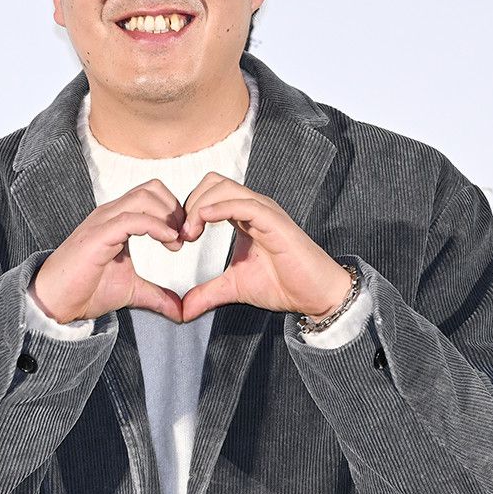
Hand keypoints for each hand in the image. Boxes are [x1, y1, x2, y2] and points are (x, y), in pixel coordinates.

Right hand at [31, 179, 186, 324]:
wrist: (55, 302)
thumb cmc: (86, 291)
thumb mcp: (131, 291)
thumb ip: (157, 295)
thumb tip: (180, 311)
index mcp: (117, 219)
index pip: (152, 194)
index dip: (174, 210)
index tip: (184, 237)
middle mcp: (110, 214)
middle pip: (151, 188)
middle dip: (175, 209)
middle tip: (184, 237)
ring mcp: (103, 221)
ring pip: (143, 197)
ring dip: (168, 216)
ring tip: (176, 241)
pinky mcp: (98, 235)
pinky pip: (132, 218)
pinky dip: (155, 226)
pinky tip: (168, 241)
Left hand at [178, 172, 352, 322]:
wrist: (315, 295)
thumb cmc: (282, 284)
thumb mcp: (233, 288)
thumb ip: (207, 294)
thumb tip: (182, 311)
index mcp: (243, 217)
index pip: (209, 193)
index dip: (188, 209)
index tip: (177, 238)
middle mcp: (253, 208)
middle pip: (213, 182)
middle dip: (190, 202)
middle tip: (181, 235)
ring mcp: (265, 211)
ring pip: (225, 187)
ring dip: (200, 205)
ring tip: (189, 234)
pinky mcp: (275, 221)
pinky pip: (244, 204)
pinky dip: (220, 207)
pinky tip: (203, 221)